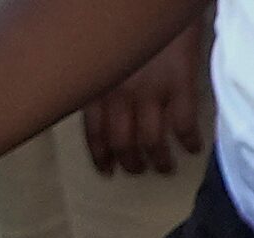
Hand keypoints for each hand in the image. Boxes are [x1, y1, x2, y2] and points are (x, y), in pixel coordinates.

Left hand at [81, 15, 207, 174]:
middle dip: (131, 163)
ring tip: (164, 168)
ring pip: (152, 140)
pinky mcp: (180, 82)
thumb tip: (97, 106)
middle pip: (123, 143)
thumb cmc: (122, 23)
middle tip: (138, 170)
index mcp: (97, 90)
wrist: (153, 1)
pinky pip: (184, 121)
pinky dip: (189, 139)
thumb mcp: (99, 56)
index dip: (101, 157)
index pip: (95, 135)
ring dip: (159, 160)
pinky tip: (192, 148)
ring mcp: (150, 91)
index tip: (107, 170)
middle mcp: (120, 97)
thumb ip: (99, 81)